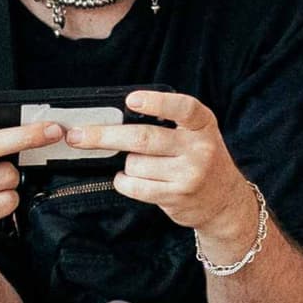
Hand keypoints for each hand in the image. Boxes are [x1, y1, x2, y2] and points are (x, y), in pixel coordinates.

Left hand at [81, 90, 265, 256]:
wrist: (225, 202)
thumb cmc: (200, 160)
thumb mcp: (197, 134)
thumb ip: (169, 124)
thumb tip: (116, 120)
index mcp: (203, 124)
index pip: (182, 108)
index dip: (156, 103)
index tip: (131, 100)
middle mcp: (199, 147)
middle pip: (144, 138)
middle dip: (105, 136)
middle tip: (77, 135)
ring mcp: (190, 173)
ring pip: (136, 164)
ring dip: (126, 164)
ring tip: (139, 165)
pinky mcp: (177, 195)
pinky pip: (136, 186)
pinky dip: (123, 182)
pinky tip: (127, 179)